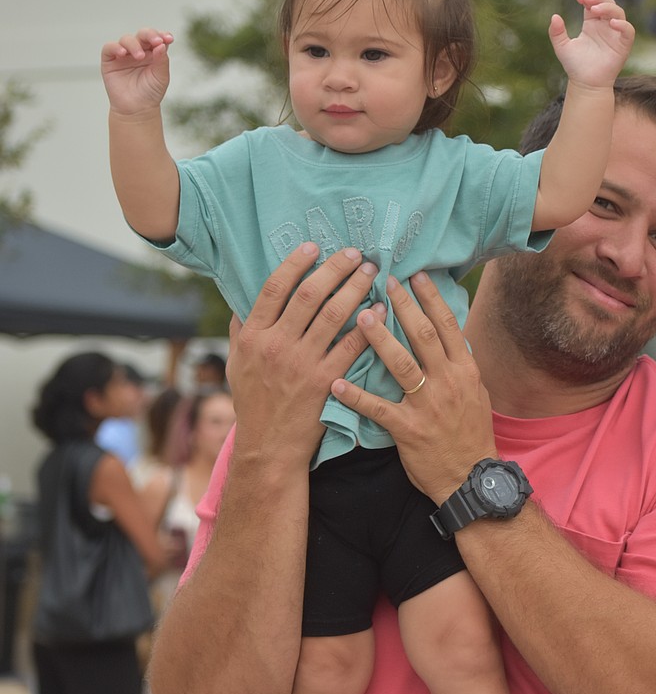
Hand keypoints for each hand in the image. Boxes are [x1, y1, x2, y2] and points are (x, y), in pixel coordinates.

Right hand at [101, 28, 174, 115]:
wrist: (137, 109)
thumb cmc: (150, 93)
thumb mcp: (161, 77)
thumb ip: (162, 60)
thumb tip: (161, 44)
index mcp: (153, 53)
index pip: (157, 38)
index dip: (162, 35)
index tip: (169, 38)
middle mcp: (138, 50)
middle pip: (143, 34)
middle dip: (150, 35)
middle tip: (156, 41)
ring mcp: (124, 54)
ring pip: (127, 39)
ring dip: (134, 45)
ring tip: (140, 57)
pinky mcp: (110, 60)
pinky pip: (109, 48)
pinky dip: (115, 47)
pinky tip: (123, 53)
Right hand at [227, 244, 381, 464]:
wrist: (268, 446)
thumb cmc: (253, 403)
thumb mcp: (236, 364)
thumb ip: (241, 330)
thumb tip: (244, 299)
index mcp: (253, 336)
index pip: (274, 288)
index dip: (296, 262)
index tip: (314, 247)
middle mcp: (276, 345)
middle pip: (309, 295)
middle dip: (335, 269)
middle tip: (355, 254)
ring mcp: (302, 364)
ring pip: (333, 315)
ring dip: (355, 289)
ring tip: (371, 272)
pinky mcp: (326, 382)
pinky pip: (351, 346)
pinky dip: (368, 325)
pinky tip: (380, 310)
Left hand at [330, 272, 497, 502]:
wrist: (471, 478)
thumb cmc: (470, 434)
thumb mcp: (475, 394)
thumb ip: (459, 366)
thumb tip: (448, 336)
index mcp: (465, 371)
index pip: (448, 326)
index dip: (431, 299)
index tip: (415, 276)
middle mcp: (448, 382)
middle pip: (424, 336)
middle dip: (404, 306)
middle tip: (383, 282)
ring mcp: (427, 405)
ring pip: (402, 364)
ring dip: (379, 339)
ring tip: (359, 316)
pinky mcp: (408, 429)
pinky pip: (378, 408)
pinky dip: (356, 396)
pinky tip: (337, 383)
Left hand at [548, 0, 633, 89]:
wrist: (585, 85)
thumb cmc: (575, 66)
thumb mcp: (562, 47)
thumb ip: (556, 33)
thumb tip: (554, 16)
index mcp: (591, 24)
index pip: (593, 4)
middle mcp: (605, 27)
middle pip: (608, 4)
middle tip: (588, 0)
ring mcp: (615, 35)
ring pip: (619, 13)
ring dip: (609, 8)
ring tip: (595, 10)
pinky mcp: (623, 45)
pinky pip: (628, 31)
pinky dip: (623, 25)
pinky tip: (612, 23)